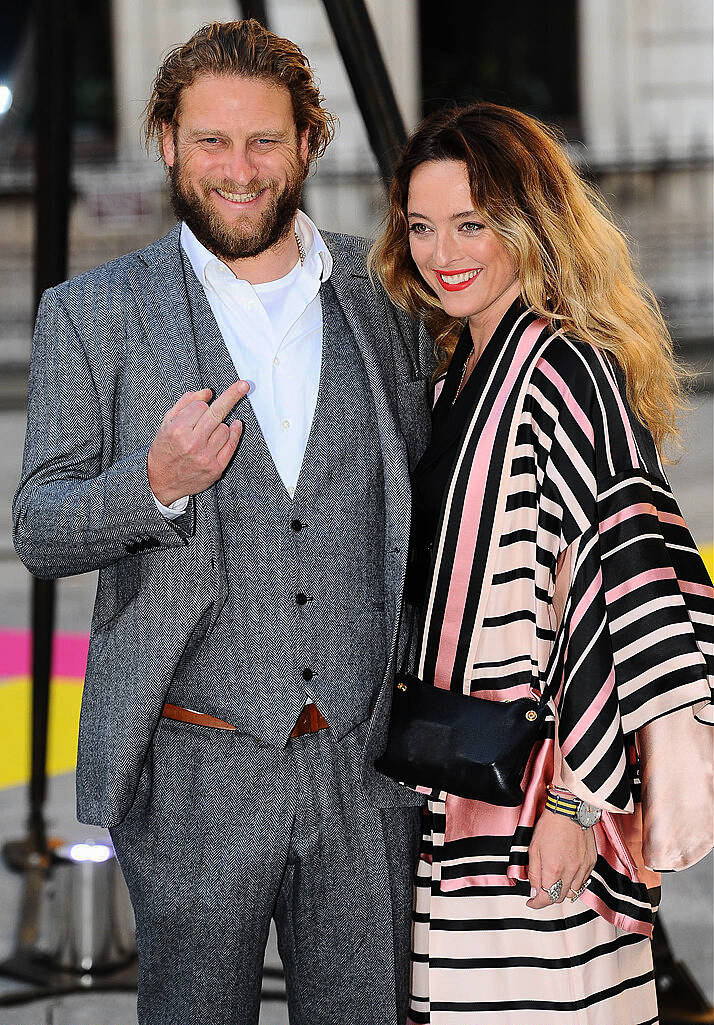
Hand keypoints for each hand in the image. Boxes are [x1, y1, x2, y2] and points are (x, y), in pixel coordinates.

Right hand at [147, 382, 248, 505]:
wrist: (160, 481)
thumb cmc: (164, 449)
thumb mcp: (167, 423)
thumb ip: (186, 404)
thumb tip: (207, 392)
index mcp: (177, 430)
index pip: (200, 406)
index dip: (199, 407)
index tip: (199, 409)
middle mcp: (192, 443)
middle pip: (218, 412)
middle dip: (232, 395)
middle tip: (244, 385)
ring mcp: (206, 457)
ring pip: (225, 428)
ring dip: (220, 426)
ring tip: (207, 434)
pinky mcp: (216, 468)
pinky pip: (232, 444)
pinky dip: (234, 433)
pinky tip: (235, 426)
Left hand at [526, 808, 596, 909]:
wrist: (570, 810)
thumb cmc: (550, 825)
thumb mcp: (533, 848)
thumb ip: (534, 872)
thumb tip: (534, 891)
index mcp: (553, 869)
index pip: (546, 898)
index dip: (537, 903)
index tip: (532, 902)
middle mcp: (570, 871)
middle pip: (560, 897)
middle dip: (548, 897)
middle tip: (541, 891)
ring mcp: (583, 868)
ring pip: (573, 892)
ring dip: (562, 890)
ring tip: (554, 881)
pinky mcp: (591, 863)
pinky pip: (583, 881)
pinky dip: (574, 882)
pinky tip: (567, 872)